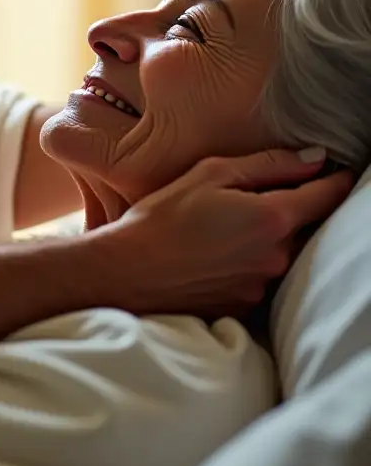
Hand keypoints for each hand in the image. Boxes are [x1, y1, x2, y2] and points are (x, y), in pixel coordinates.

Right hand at [105, 148, 353, 316]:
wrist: (127, 273)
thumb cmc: (163, 216)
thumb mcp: (211, 173)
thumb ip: (269, 165)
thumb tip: (315, 160)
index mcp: (272, 218)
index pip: (327, 196)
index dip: (337, 180)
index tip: (340, 170)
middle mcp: (276, 256)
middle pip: (304, 226)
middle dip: (291, 209)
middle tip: (255, 195)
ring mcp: (263, 284)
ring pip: (281, 251)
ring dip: (268, 236)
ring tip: (226, 226)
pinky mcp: (246, 305)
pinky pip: (261, 274)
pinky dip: (249, 260)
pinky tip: (216, 252)